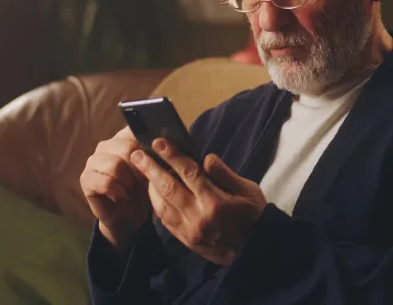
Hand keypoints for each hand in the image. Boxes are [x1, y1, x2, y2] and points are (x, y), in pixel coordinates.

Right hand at [80, 126, 151, 251]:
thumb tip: (166, 146)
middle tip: (142, 182)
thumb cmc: (143, 189)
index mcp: (123, 137)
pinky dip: (118, 192)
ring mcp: (93, 161)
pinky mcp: (86, 178)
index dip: (148, 147)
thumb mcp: (154, 170)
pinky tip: (121, 196)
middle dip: (139, 169)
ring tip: (131, 190)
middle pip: (127, 148)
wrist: (129, 215)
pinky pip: (105, 182)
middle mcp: (106, 145)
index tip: (155, 162)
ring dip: (129, 182)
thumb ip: (156, 155)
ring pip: (115, 165)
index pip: (135, 130)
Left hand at [130, 138, 266, 265]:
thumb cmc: (254, 214)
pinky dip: (156, 204)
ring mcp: (190, 230)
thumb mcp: (249, 190)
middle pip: (169, 187)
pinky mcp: (186, 240)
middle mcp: (200, 216)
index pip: (189, 173)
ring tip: (143, 169)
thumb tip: (205, 158)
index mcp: (217, 202)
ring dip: (150, 185)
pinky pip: (165, 219)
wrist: (255, 249)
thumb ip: (225, 174)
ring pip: (162, 204)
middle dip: (151, 168)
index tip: (158, 142)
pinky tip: (152, 191)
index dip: (172, 156)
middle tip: (137, 154)